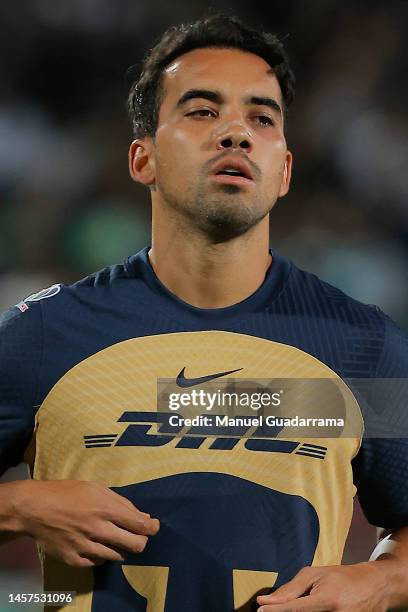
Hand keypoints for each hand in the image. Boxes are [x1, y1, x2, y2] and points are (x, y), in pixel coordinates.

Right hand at [15, 479, 159, 567]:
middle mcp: (98, 529)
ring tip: (113, 538)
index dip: (153, 527)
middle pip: (135, 545)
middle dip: (141, 541)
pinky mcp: (74, 559)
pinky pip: (98, 563)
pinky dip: (102, 555)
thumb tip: (144, 517)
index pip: (141, 525)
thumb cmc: (67, 493)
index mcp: (106, 508)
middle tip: (137, 536)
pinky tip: (96, 544)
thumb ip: (121, 503)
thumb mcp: (96, 488)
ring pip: (118, 556)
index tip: (154, 526)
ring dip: (121, 548)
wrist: (34, 508)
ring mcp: (86, 546)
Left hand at [256, 562, 389, 610]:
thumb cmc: (341, 577)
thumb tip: (267, 600)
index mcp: (328, 599)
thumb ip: (291, 589)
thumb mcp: (315, 574)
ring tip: (312, 601)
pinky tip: (315, 610)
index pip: (295, 609)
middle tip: (286, 605)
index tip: (261, 610)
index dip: (276, 611)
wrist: (374, 586)